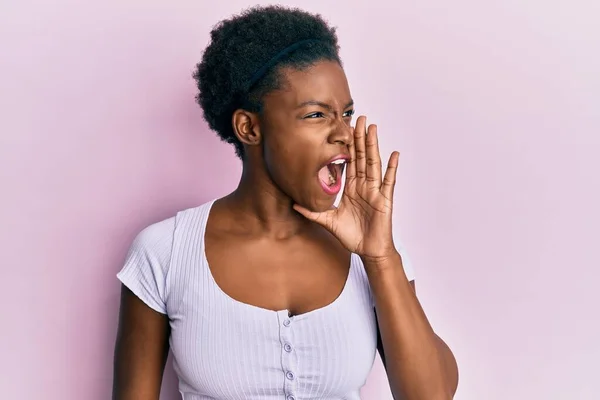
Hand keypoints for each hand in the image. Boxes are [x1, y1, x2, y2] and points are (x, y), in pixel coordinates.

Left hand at [294, 115, 399, 261]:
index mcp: (351, 188)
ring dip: (373, 145)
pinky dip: (392, 167)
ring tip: (372, 127)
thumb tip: (294, 203)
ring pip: (373, 163)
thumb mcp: (328, 221)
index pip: (348, 162)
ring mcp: (374, 191)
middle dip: (359, 138)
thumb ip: (313, 212)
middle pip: (361, 157)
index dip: (346, 146)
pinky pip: (389, 181)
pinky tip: (394, 154)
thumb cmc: (352, 236)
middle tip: (358, 118)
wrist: (368, 251)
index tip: (342, 130)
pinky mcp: (384, 199)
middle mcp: (363, 186)